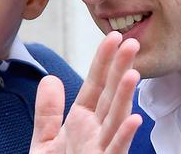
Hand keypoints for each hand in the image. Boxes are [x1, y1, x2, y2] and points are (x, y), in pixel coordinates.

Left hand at [30, 32, 141, 153]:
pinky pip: (116, 150)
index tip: (113, 37)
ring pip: (116, 119)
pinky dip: (125, 135)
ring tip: (132, 74)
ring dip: (125, 97)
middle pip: (110, 95)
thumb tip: (50, 79)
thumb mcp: (46, 142)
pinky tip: (134, 119)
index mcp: (83, 122)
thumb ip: (48, 112)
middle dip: (120, 69)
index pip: (95, 84)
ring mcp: (102, 150)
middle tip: (132, 43)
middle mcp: (97, 132)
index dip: (103, 61)